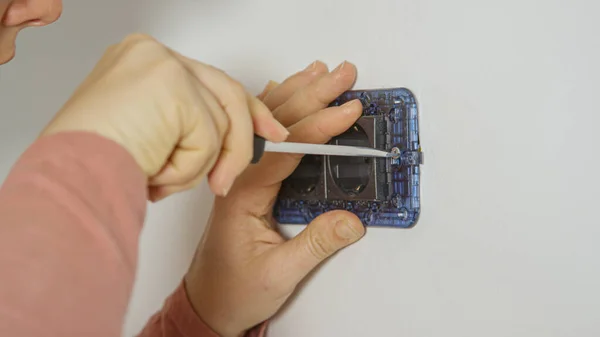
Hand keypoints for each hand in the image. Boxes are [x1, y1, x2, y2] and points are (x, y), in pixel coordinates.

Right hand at [40, 33, 288, 199]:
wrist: (69, 181)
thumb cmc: (93, 166)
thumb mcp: (151, 137)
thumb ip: (187, 125)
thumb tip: (228, 137)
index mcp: (142, 63)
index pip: (207, 81)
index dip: (242, 108)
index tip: (266, 129)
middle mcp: (151, 55)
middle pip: (224, 92)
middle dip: (244, 134)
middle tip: (248, 163)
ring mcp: (162, 65)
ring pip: (218, 121)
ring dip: (197, 165)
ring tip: (161, 180)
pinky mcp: (173, 86)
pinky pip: (209, 137)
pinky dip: (189, 167)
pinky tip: (156, 172)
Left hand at [184, 61, 365, 336]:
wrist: (206, 303)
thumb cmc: (233, 290)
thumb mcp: (279, 273)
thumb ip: (316, 245)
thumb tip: (352, 220)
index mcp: (243, 193)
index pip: (287, 149)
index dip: (320, 126)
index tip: (347, 110)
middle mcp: (237, 175)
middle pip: (277, 124)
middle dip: (312, 95)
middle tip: (343, 74)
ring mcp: (239, 173)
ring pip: (268, 123)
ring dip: (296, 94)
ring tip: (321, 72)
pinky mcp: (246, 177)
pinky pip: (263, 134)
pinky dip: (278, 109)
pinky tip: (286, 92)